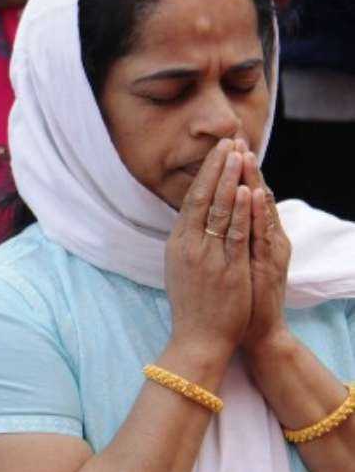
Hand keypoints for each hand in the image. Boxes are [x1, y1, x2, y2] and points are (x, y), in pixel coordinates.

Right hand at [165, 139, 252, 365]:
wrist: (197, 339)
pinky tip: (247, 191)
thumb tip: (195, 219)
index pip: (191, 200)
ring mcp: (207, 257)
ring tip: (239, 155)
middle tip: (228, 141)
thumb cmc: (192, 306)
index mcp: (177, 244)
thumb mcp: (180, 268)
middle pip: (203, 198)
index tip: (217, 152)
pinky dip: (242, 211)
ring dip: (230, 180)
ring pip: (220, 211)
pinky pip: (235, 234)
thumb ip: (188, 242)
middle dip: (217, 167)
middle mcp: (188, 246)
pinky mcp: (227, 269)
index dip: (206, 173)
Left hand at [237, 145, 292, 354]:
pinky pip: (261, 234)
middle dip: (243, 167)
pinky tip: (253, 192)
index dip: (232, 172)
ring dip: (252, 180)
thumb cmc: (233, 300)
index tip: (223, 146)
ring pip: (259, 209)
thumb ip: (221, 239)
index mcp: (251, 237)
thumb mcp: (226, 263)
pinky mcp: (268, 264)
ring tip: (245, 154)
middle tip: (236, 138)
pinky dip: (256, 212)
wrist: (246, 332)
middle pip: (252, 195)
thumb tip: (202, 218)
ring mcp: (266, 249)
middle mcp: (262, 238)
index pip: (241, 196)